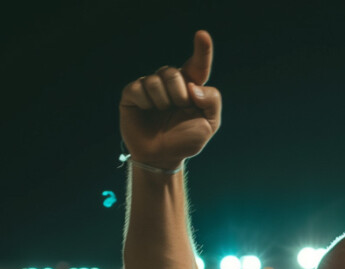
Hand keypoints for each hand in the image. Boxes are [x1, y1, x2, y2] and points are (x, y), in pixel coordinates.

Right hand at [120, 30, 220, 170]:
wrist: (162, 157)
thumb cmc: (186, 141)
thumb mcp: (209, 125)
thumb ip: (211, 102)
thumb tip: (193, 86)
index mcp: (191, 88)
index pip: (198, 65)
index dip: (202, 50)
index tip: (202, 35)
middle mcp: (170, 83)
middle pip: (174, 73)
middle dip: (178, 94)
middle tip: (178, 109)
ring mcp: (150, 87)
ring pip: (156, 80)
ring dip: (163, 101)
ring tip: (162, 113)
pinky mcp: (133, 94)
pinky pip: (139, 89)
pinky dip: (147, 103)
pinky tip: (148, 112)